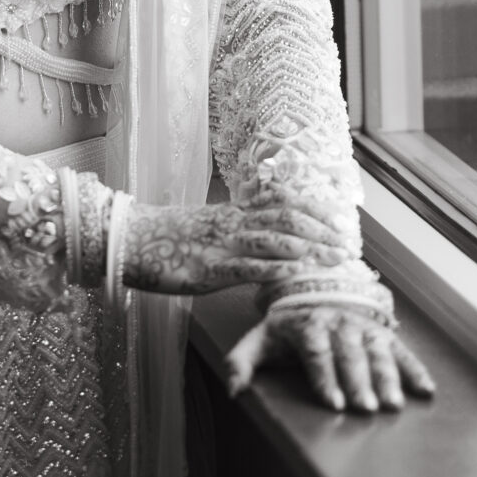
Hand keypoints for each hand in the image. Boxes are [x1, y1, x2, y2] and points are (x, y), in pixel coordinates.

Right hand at [121, 199, 352, 295]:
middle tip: (348, 246)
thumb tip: (266, 234)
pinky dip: (273, 269)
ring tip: (332, 258)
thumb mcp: (207, 228)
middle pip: (285, 219)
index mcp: (233, 212)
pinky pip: (244, 267)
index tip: (341, 219)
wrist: (127, 240)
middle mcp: (231, 223)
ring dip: (307, 249)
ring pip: (270, 239)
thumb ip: (236, 228)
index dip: (314, 209)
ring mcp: (220, 245)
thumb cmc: (166, 238)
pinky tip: (294, 273)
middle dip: (320, 232)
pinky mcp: (207, 269)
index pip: (282, 202)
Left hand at [224, 302, 435, 414]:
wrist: (315, 292)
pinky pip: (400, 350)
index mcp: (307, 324)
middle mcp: (337, 322)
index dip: (325, 377)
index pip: (316, 352)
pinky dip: (414, 369)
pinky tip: (426, 391)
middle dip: (359, 381)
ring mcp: (362, 325)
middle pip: (350, 354)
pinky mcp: (382, 332)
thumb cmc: (286, 329)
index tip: (334, 404)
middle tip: (369, 409)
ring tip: (394, 405)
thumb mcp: (260, 339)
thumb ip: (242, 362)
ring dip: (388, 378)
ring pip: (377, 351)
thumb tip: (233, 390)